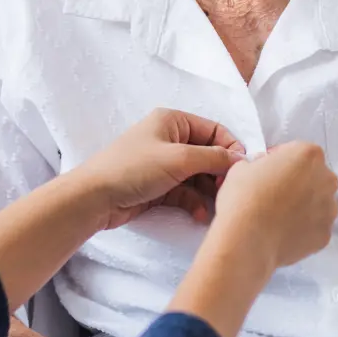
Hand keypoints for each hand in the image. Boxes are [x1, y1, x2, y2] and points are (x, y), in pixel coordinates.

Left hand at [72, 108, 245, 229]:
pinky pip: (186, 192)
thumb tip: (241, 159)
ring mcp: (164, 164)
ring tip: (216, 207)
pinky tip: (200, 215)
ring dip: (208, 192)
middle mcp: (170, 139)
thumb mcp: (179, 159)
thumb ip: (213, 158)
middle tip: (228, 192)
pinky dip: (195, 202)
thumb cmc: (134, 168)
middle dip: (219, 174)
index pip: (213, 130)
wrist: (95, 197)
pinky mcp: (159, 186)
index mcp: (173, 121)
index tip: (241, 170)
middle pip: (207, 154)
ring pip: (198, 176)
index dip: (230, 149)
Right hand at [212, 142, 337, 269]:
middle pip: (314, 176)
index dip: (279, 161)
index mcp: (309, 154)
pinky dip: (303, 228)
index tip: (267, 172)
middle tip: (274, 194)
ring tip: (279, 216)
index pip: (296, 152)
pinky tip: (283, 232)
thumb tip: (265, 172)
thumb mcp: (243, 166)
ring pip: (318, 202)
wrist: (248, 240)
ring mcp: (329, 209)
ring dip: (303, 205)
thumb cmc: (244, 197)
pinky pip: (315, 226)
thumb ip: (262, 163)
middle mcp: (327, 179)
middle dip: (298, 182)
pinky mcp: (325, 235)